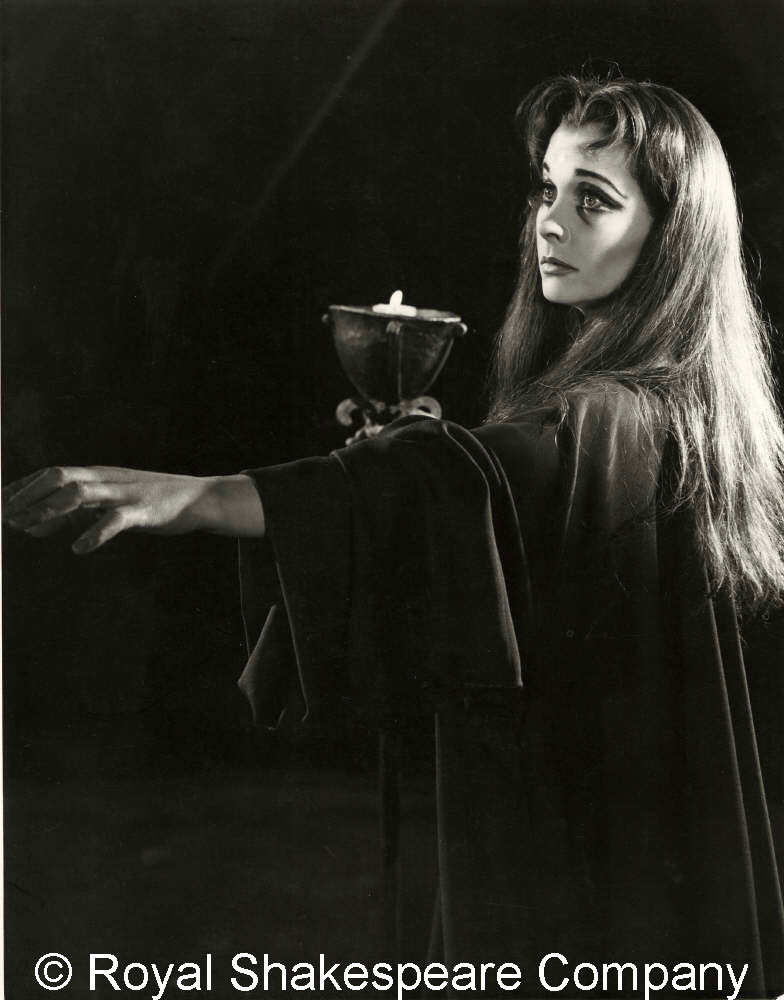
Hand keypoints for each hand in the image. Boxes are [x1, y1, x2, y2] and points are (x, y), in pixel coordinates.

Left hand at [2, 467, 265, 552]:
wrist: (199, 498)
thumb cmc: (151, 502)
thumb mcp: (107, 504)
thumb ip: (72, 512)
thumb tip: (32, 527)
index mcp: (98, 475)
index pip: (51, 474)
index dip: (22, 487)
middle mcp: (107, 479)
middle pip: (60, 475)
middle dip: (30, 494)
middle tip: (7, 517)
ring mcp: (125, 493)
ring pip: (82, 491)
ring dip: (51, 508)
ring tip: (29, 527)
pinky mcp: (144, 511)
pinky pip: (115, 520)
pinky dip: (94, 533)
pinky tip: (79, 548)